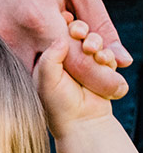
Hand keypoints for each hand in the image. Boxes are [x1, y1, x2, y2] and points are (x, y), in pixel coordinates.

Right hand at [0, 0, 130, 98]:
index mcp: (38, 18)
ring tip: (66, 73)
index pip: (74, 64)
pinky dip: (28, 71)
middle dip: (71, 87)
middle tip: (91, 86)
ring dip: (47, 84)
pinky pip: (8, 70)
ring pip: (24, 83)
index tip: (119, 88)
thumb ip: (101, 25)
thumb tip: (122, 60)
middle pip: (47, 83)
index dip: (101, 78)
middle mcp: (11, 35)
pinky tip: (40, 59)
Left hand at [35, 23, 122, 137]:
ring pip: (92, 40)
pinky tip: (103, 60)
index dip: (61, 26)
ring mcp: (84, 64)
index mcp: (47, 60)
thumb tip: (61, 37)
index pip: (54, 33)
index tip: (66, 27)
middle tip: (80, 33)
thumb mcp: (46, 81)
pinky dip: (106, 54)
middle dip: (80, 30)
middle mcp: (66, 60)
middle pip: (75, 32)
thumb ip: (49, 57)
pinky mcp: (100, 69)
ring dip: (95, 42)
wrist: (83, 126)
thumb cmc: (59, 107)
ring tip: (93, 50)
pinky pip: (106, 53)